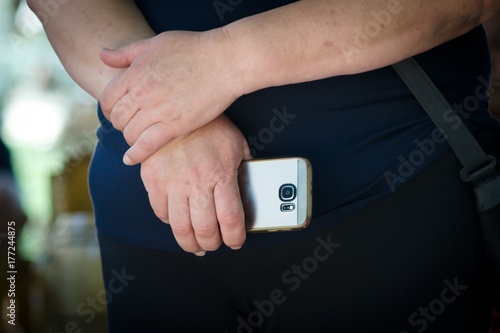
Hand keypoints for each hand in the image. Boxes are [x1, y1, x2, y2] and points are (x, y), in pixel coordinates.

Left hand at [99, 29, 244, 165]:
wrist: (224, 61)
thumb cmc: (193, 49)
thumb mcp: (155, 43)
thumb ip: (126, 52)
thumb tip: (102, 55)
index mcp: (135, 73)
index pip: (107, 98)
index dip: (109, 108)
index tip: (119, 112)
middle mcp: (142, 93)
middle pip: (117, 118)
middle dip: (121, 123)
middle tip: (131, 125)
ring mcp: (158, 110)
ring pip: (130, 133)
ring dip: (131, 138)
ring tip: (139, 138)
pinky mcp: (175, 125)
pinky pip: (147, 145)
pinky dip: (136, 154)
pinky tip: (131, 160)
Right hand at [140, 115, 251, 253]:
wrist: (177, 107)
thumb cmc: (211, 126)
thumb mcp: (237, 145)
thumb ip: (243, 169)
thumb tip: (250, 190)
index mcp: (221, 175)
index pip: (230, 220)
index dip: (234, 237)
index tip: (235, 241)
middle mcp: (196, 183)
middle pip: (204, 230)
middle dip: (212, 244)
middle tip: (214, 244)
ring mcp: (172, 183)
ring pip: (180, 227)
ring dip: (190, 242)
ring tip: (196, 244)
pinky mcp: (153, 180)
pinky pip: (160, 212)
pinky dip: (170, 222)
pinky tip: (178, 222)